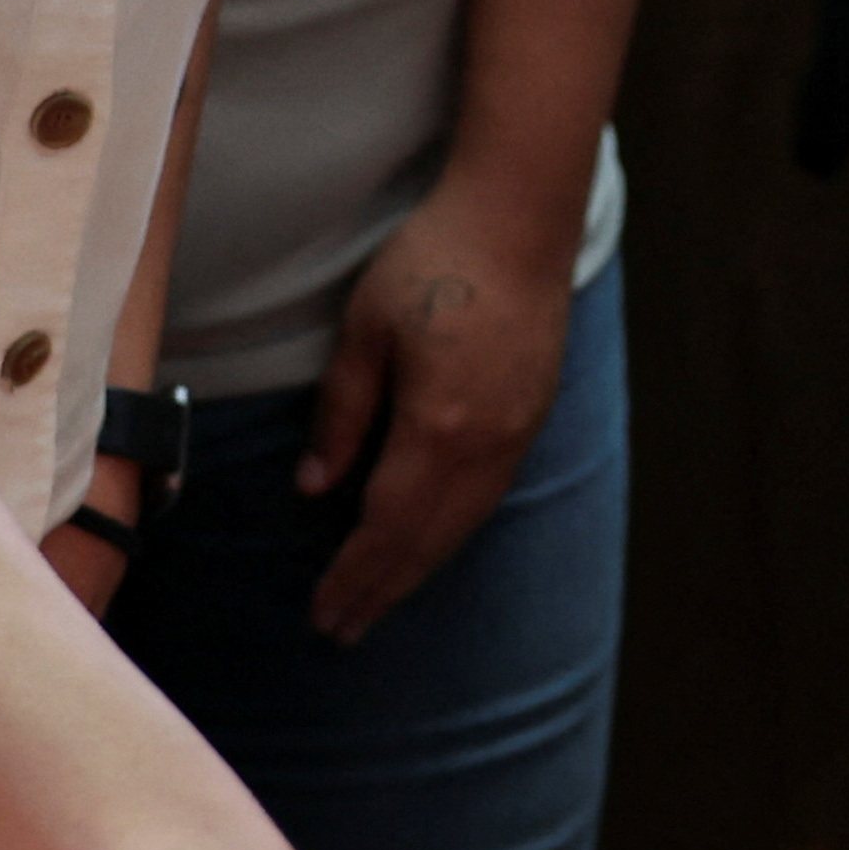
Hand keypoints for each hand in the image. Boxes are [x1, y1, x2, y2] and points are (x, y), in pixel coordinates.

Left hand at [302, 187, 580, 640]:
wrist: (521, 218)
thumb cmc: (433, 260)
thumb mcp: (365, 329)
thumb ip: (342, 413)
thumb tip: (316, 487)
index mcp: (439, 426)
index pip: (387, 525)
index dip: (354, 575)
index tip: (324, 615)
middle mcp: (487, 445)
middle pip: (428, 540)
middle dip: (382, 589)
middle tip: (343, 631)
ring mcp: (517, 434)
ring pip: (463, 525)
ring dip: (418, 570)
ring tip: (379, 602)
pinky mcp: (532, 417)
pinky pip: (487, 499)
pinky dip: (451, 534)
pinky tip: (429, 543)